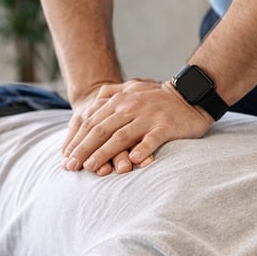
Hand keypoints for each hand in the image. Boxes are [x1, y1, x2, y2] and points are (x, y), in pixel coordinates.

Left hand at [62, 79, 212, 173]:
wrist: (189, 95)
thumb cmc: (157, 97)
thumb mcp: (131, 88)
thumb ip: (110, 93)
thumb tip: (92, 101)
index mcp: (119, 100)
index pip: (92, 122)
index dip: (77, 140)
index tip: (66, 157)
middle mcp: (130, 107)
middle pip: (101, 130)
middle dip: (84, 149)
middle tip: (71, 166)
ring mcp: (148, 116)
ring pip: (121, 136)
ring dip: (104, 153)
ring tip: (92, 167)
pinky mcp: (166, 126)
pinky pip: (152, 139)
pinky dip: (141, 149)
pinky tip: (132, 161)